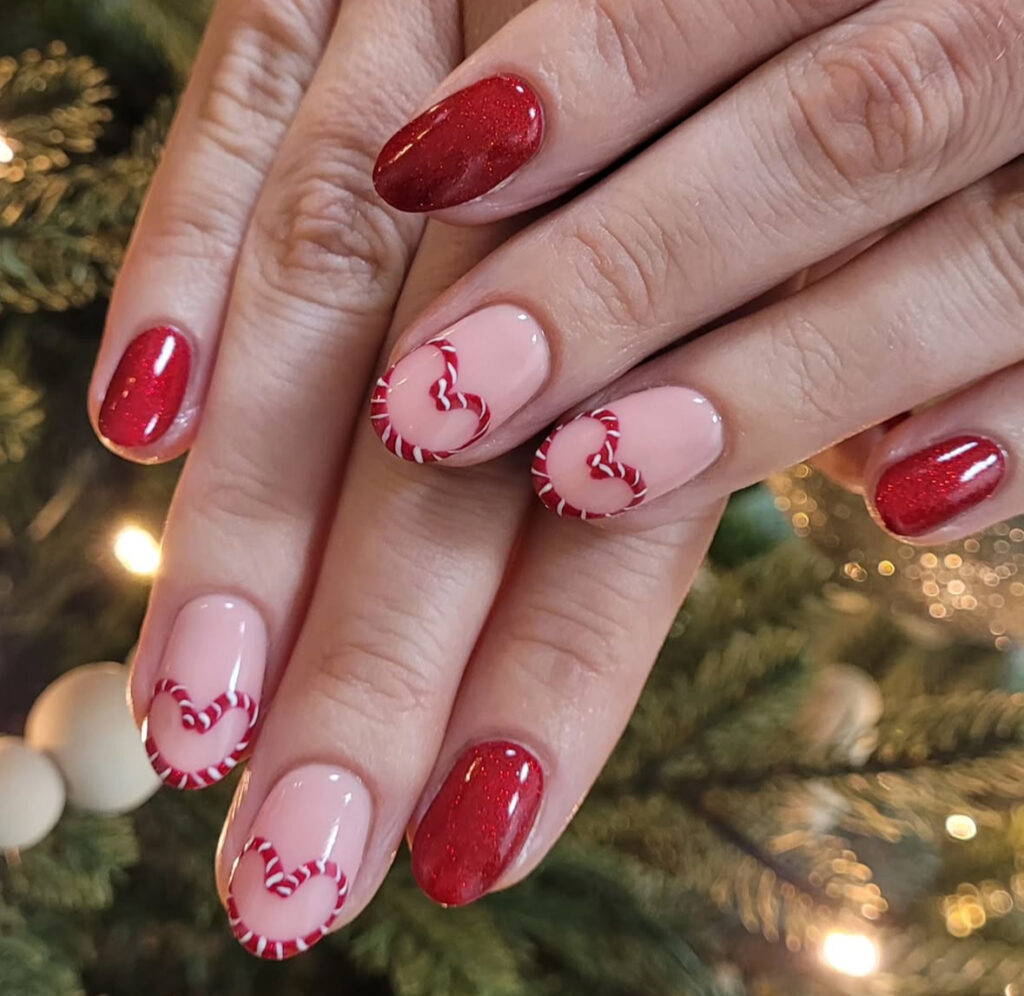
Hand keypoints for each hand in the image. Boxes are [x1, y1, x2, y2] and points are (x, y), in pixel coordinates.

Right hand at [109, 0, 722, 962]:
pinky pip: (248, 100)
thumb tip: (793, 511)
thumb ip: (783, 378)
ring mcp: (450, 33)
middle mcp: (590, 142)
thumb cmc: (785, 79)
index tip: (473, 837)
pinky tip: (141, 422)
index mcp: (745, 227)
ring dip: (259, 508)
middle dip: (378, 649)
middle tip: (297, 847)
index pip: (632, 494)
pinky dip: (186, 258)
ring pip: (334, 284)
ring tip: (200, 705)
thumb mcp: (828, 236)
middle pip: (468, 429)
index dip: (555, 671)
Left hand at [369, 0, 1023, 544]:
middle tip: (447, 397)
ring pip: (965, 259)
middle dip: (624, 272)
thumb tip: (503, 135)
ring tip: (593, 475)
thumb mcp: (799, 20)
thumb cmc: (876, 42)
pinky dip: (1013, 436)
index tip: (420, 170)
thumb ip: (702, 53)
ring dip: (771, 382)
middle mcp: (1017, 23)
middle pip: (830, 134)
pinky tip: (895, 507)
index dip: (585, 73)